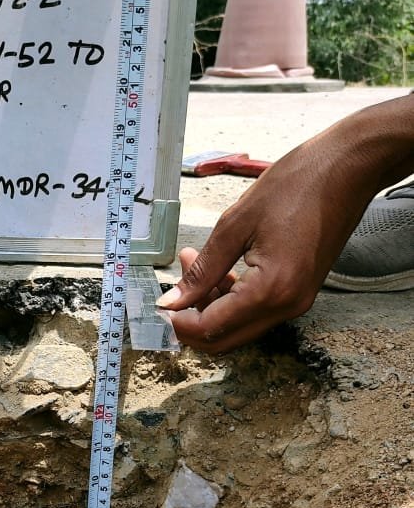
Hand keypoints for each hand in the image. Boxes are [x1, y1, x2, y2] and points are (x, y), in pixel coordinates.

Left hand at [156, 95, 413, 351]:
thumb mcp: (235, 224)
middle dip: (192, 320)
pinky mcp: (299, 291)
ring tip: (192, 261)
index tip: (160, 301)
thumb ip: (202, 270)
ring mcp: (297, 302)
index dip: (179, 321)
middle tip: (173, 287)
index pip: (212, 327)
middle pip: (225, 339)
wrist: (347, 168)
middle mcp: (287, 306)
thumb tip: (172, 301)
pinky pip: (256, 310)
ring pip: (239, 326)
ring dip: (210, 305)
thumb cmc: (295, 186)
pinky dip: (230, 297)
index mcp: (271, 290)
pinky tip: (217, 268)